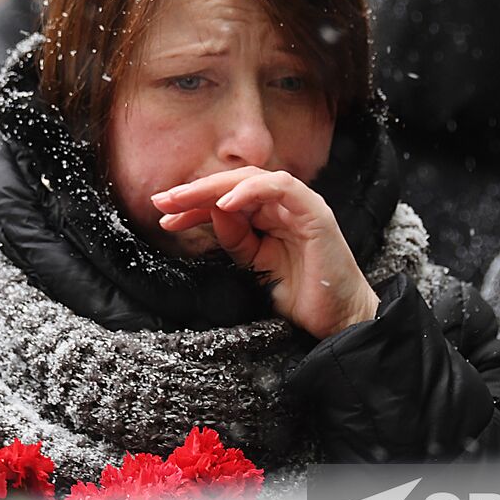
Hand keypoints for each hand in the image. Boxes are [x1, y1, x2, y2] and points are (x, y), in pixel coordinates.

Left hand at [151, 167, 379, 339]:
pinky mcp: (315, 213)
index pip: (225, 200)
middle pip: (233, 185)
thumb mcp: (255, 266)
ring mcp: (301, 206)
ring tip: (184, 200)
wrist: (338, 320)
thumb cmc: (301, 294)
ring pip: (253, 179)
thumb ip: (235, 240)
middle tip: (162, 201)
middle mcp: (284, 205)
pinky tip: (224, 204)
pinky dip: (251, 190)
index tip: (163, 216)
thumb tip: (210, 212)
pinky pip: (281, 188)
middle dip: (195, 191)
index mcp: (269, 216)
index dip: (193, 206)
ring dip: (214, 187)